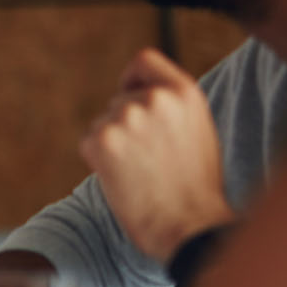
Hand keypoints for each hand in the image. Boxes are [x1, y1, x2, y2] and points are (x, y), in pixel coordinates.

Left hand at [79, 49, 232, 261]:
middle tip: (149, 159)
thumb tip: (138, 91)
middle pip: (120, 99)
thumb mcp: (197, 129)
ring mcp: (125, 118)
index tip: (131, 97)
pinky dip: (98, 160)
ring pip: (103, 122)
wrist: (190, 226)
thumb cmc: (196, 185)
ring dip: (113, 144)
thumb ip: (170, 104)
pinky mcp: (101, 140)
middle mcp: (154, 99)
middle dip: (126, 125)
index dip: (132, 79)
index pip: (143, 60)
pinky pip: (89, 142)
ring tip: (141, 171)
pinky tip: (124, 179)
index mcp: (184, 92)